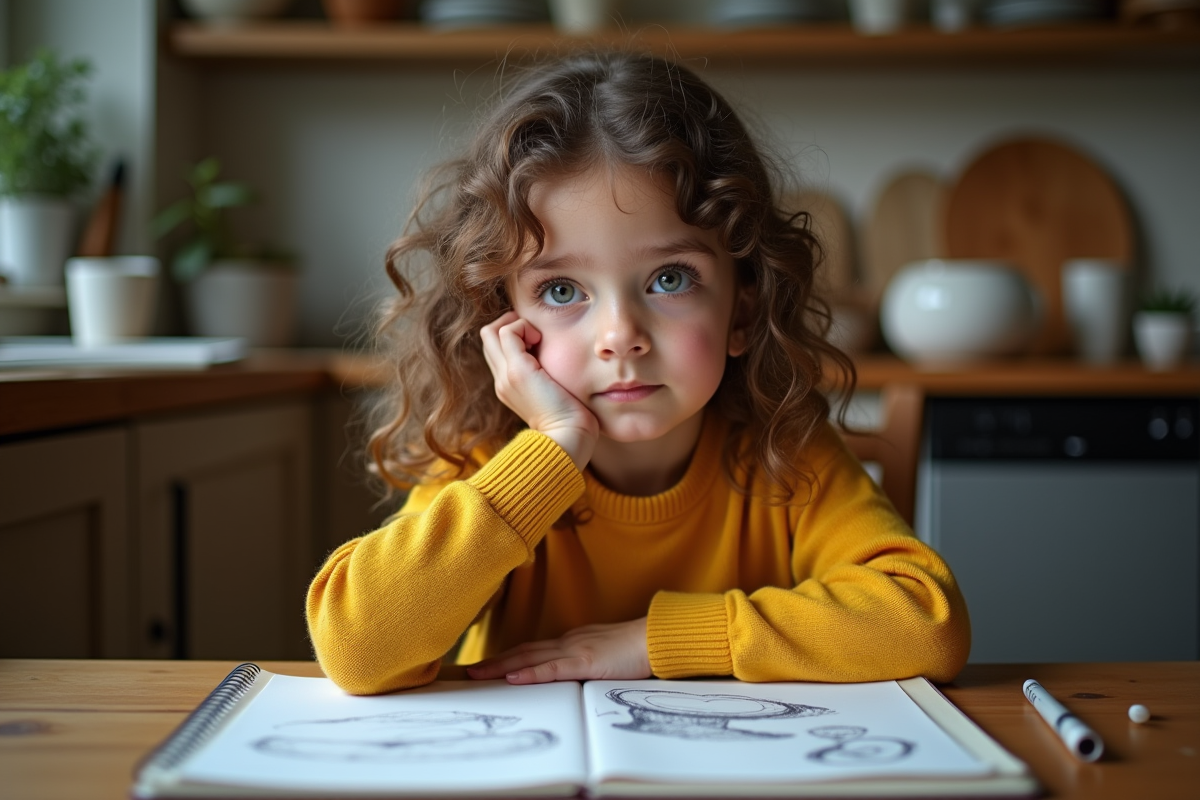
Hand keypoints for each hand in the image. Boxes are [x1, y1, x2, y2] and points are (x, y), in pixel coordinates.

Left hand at [465, 617, 650, 684]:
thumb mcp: (604, 655)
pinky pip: (552, 669)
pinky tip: (512, 677)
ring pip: (530, 658)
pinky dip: (530, 673)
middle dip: (494, 662)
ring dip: (501, 666)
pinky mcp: (585, 661)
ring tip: (477, 675)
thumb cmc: (636, 648)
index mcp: (572, 641)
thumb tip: (573, 673)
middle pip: (523, 651)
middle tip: (468, 671)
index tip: (486, 665)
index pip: (532, 649)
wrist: (656, 638)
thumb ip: (586, 662)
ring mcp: (575, 650)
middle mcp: (568, 642)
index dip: (507, 657)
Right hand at [480, 311, 598, 470]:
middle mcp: (501, 380)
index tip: (537, 340)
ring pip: (491, 331)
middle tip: (535, 333)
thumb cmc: (571, 421)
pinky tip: (540, 339)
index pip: (496, 349)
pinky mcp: (517, 371)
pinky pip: (507, 332)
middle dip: (510, 324)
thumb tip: (556, 363)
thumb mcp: (554, 395)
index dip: (513, 335)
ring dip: (516, 325)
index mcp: (508, 387)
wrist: (567, 439)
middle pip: (488, 337)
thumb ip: (548, 379)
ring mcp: (505, 376)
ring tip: (538, 338)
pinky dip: (523, 326)